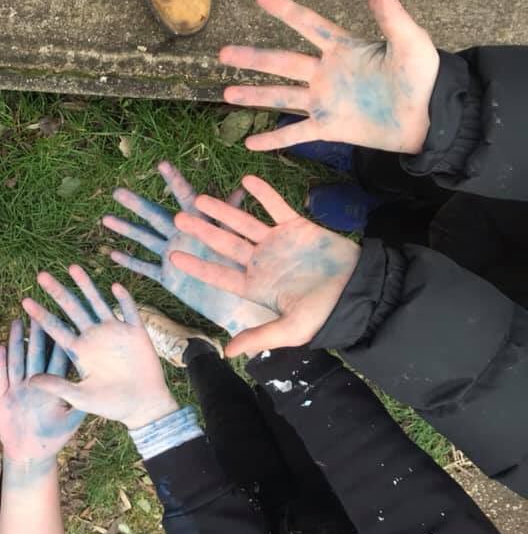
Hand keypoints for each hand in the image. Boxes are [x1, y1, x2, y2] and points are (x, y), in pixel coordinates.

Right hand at [0, 319, 84, 463]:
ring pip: (16, 360)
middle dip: (36, 334)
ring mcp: (17, 388)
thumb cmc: (51, 440)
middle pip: (36, 354)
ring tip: (16, 321)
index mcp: (53, 387)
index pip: (56, 360)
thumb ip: (79, 407)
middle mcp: (35, 383)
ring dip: (16, 342)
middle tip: (39, 311)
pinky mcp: (2, 397)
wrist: (28, 455)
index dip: (59, 342)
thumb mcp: (69, 424)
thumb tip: (98, 389)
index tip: (63, 322)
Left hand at [21, 266, 177, 429]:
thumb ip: (57, 386)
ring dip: (86, 286)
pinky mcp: (136, 333)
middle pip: (72, 308)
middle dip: (57, 292)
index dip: (41, 316)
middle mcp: (94, 336)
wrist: (143, 406)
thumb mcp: (80, 396)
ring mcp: (115, 332)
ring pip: (97, 302)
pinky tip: (115, 286)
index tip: (24, 302)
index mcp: (79, 351)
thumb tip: (29, 380)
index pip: (56, 328)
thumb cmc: (111, 405)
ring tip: (72, 268)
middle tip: (41, 276)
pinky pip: (129, 311)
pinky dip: (124, 299)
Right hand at [103, 161, 276, 335]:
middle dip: (136, 205)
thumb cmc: (241, 270)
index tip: (162, 164)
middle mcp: (182, 235)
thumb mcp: (236, 241)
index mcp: (200, 225)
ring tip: (106, 218)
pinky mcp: (168, 276)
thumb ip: (231, 218)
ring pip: (145, 239)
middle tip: (117, 191)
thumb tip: (241, 190)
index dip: (174, 182)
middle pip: (155, 216)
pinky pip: (145, 268)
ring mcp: (172, 254)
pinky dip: (130, 262)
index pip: (185, 198)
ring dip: (126, 229)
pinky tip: (112, 253)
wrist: (237, 302)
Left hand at [169, 176, 359, 357]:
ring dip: (224, 210)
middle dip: (202, 232)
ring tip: (201, 198)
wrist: (360, 292)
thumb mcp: (290, 329)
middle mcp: (261, 262)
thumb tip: (227, 353)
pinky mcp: (297, 227)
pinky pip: (276, 206)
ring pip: (245, 223)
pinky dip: (263, 193)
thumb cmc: (324, 314)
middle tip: (179, 219)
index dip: (197, 266)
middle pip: (225, 244)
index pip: (220, 275)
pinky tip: (246, 180)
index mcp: (256, 286)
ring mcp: (277, 243)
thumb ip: (258, 336)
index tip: (174, 256)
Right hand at [221, 0, 437, 154]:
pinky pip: (295, 134)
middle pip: (281, 63)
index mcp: (343, 49)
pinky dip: (273, 140)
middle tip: (223, 53)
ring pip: (281, 97)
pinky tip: (249, 143)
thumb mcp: (410, 41)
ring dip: (254, 96)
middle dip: (251, 58)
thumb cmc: (424, 77)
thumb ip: (389, 12)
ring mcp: (325, 102)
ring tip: (226, 94)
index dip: (285, 11)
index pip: (307, 26)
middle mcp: (327, 73)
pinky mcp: (329, 128)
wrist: (432, 118)